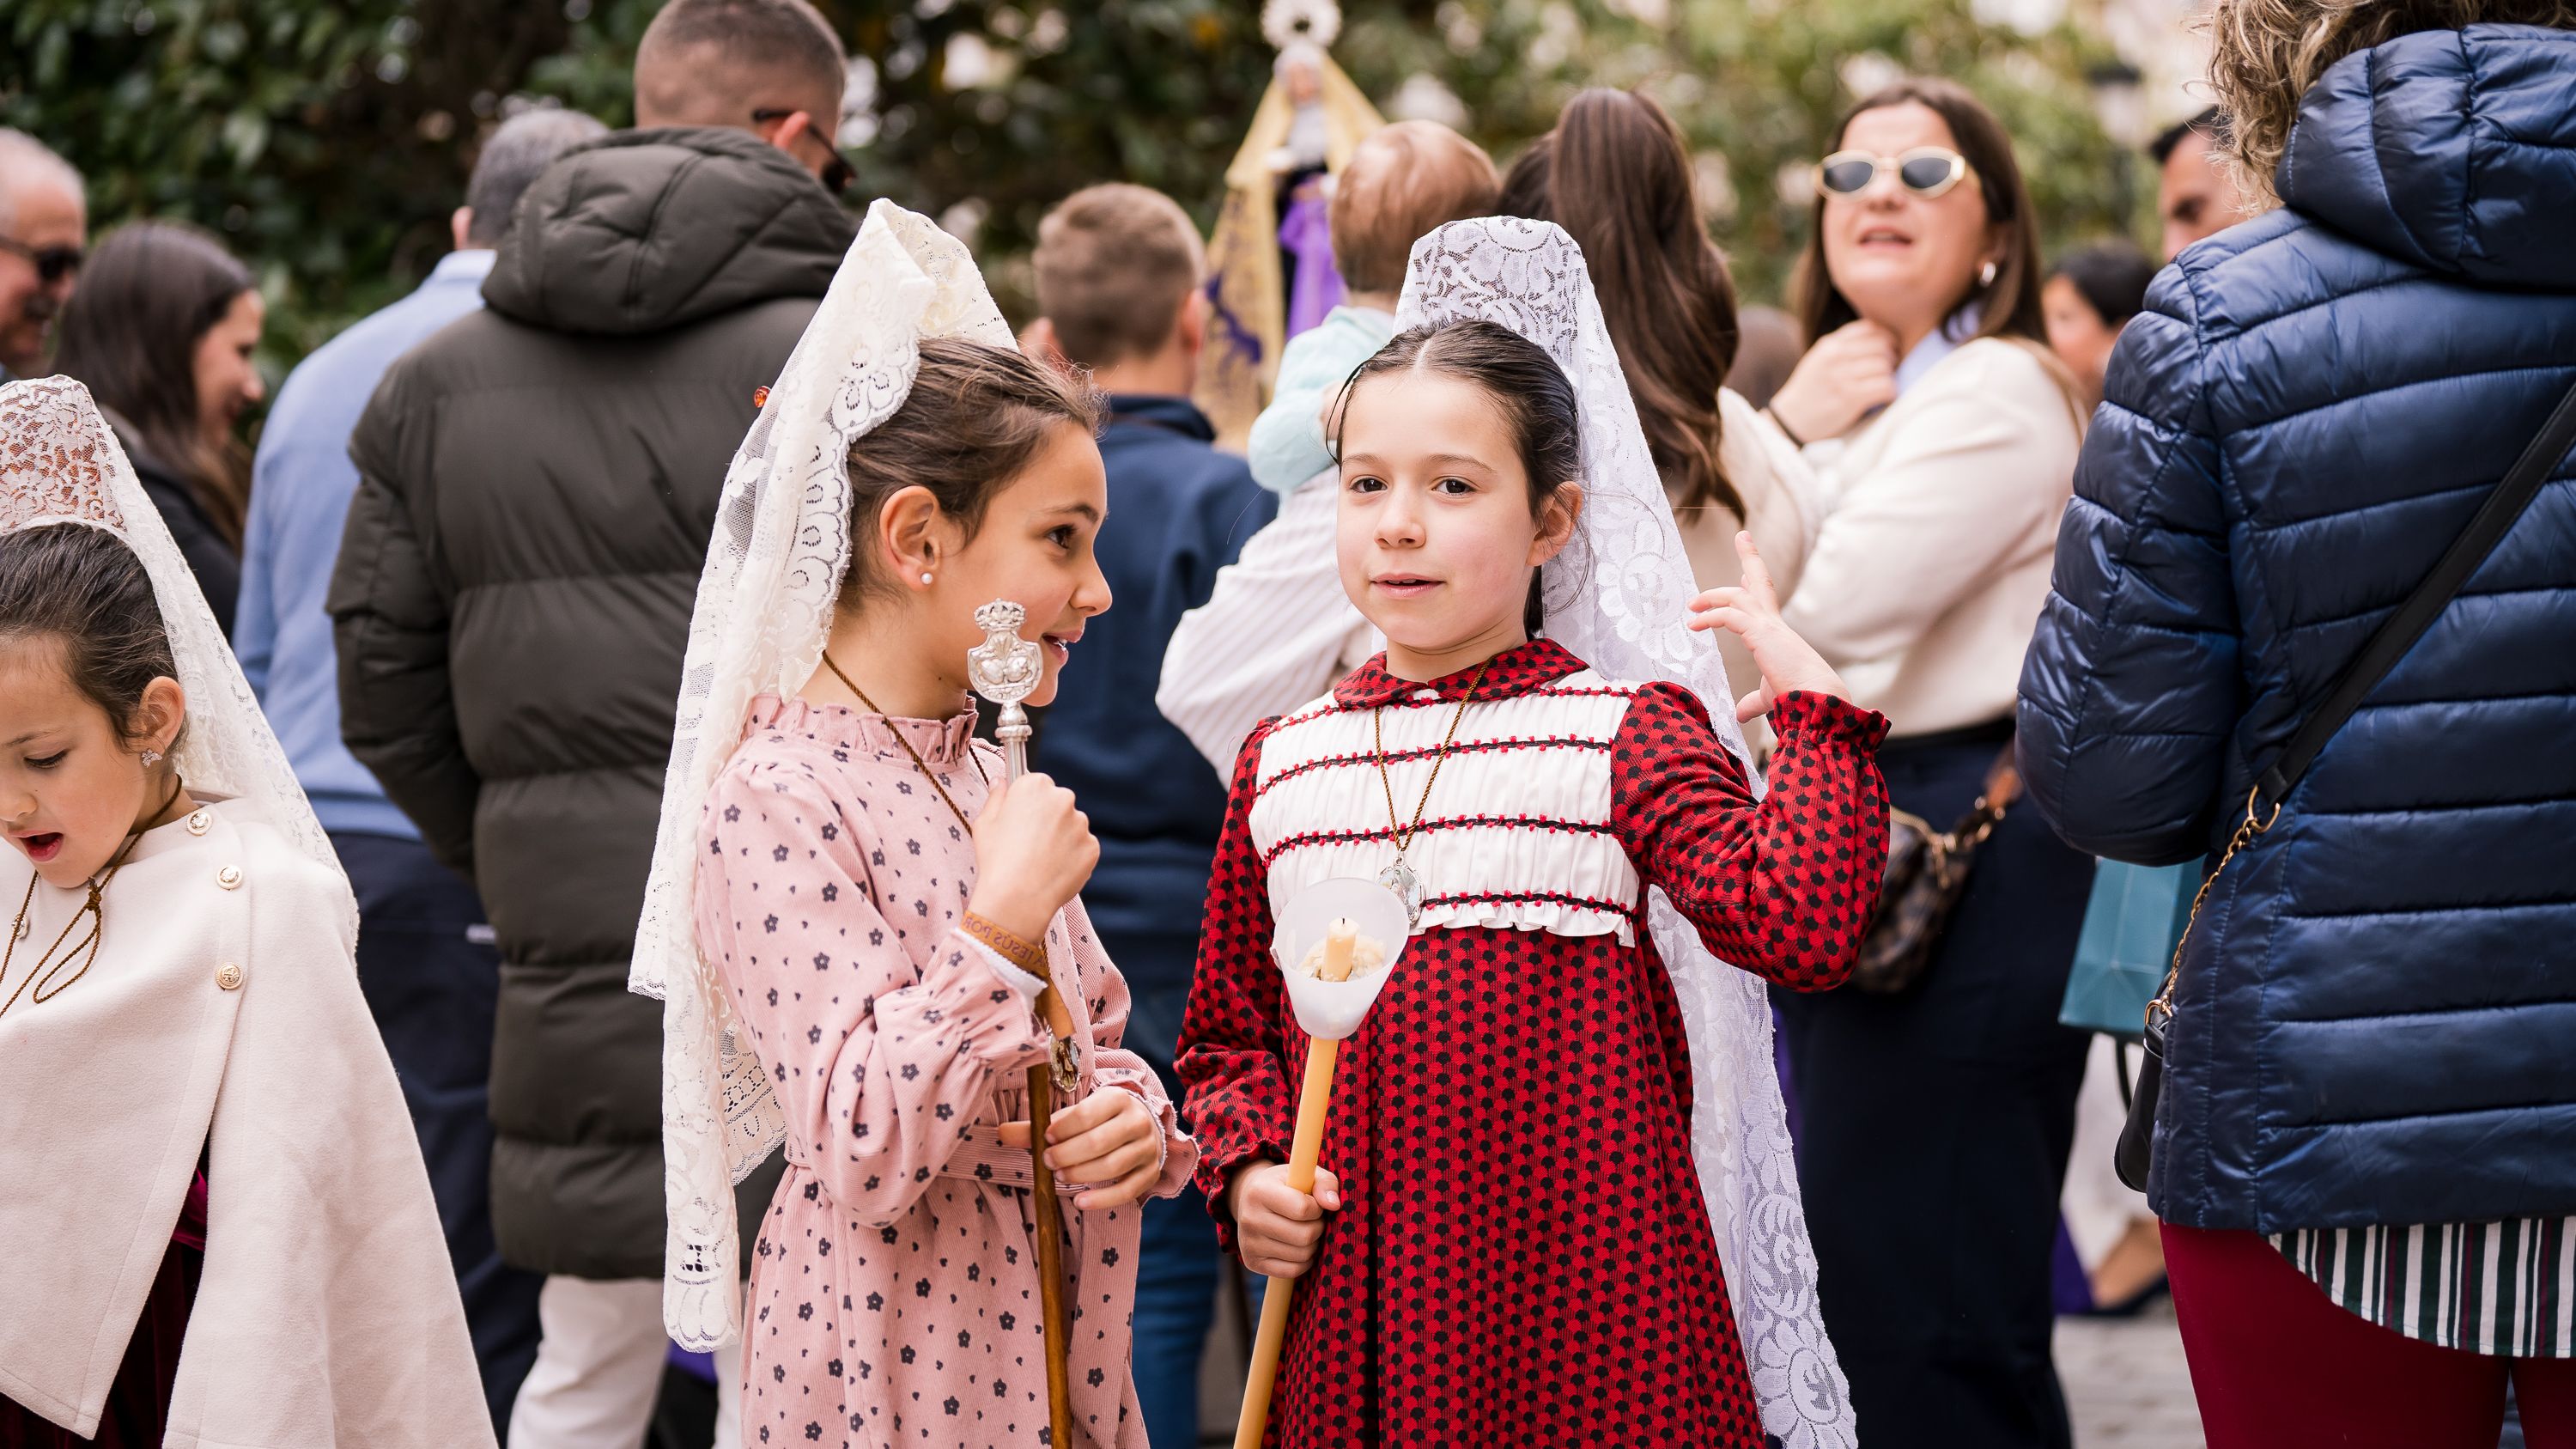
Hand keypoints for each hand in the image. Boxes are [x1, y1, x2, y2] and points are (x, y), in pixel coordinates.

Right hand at [966, 772, 1097, 944]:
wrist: (1018, 898)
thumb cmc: (997, 859)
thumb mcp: (985, 823)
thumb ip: (996, 797)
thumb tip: (1000, 782)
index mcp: (1036, 785)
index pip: (1037, 785)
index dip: (1027, 803)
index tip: (1020, 819)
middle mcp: (1063, 798)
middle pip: (1058, 803)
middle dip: (1048, 818)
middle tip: (1030, 843)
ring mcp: (1081, 824)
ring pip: (1072, 826)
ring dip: (1062, 838)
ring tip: (1041, 861)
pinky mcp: (1092, 847)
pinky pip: (1082, 848)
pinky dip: (1072, 857)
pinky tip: (1054, 870)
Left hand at [999, 1087, 1162, 1209]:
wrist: (1143, 1128)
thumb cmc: (1101, 1121)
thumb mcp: (1077, 1114)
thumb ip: (1041, 1124)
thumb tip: (1002, 1133)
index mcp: (1118, 1098)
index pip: (1085, 1114)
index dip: (1061, 1129)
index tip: (1045, 1138)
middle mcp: (1137, 1121)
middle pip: (1098, 1142)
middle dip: (1066, 1155)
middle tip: (1048, 1161)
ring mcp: (1147, 1149)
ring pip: (1111, 1167)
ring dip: (1079, 1174)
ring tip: (1059, 1177)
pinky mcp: (1149, 1174)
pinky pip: (1127, 1192)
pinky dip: (1101, 1200)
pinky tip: (1079, 1201)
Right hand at [1227, 1160, 1341, 1278]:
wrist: (1251, 1201)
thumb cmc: (1286, 1186)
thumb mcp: (1304, 1175)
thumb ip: (1325, 1183)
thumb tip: (1334, 1205)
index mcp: (1260, 1191)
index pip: (1303, 1209)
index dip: (1317, 1208)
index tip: (1314, 1204)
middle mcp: (1250, 1218)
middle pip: (1305, 1235)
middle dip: (1318, 1228)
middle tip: (1312, 1220)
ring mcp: (1249, 1243)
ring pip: (1301, 1255)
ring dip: (1312, 1244)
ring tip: (1304, 1231)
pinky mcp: (1252, 1262)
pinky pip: (1293, 1271)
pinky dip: (1304, 1262)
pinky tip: (1299, 1247)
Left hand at [1686, 531, 1853, 721]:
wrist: (1818, 701)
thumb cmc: (1797, 698)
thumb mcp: (1768, 697)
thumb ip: (1753, 702)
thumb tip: (1740, 714)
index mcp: (1778, 635)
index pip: (1764, 600)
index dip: (1754, 583)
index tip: (1747, 571)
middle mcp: (1775, 624)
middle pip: (1761, 580)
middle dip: (1751, 557)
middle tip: (1742, 536)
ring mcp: (1769, 626)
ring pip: (1739, 595)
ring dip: (1713, 595)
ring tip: (1691, 606)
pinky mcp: (1762, 634)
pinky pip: (1730, 616)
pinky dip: (1710, 616)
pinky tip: (1694, 624)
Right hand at [1766, 320, 1897, 442]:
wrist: (1791, 419)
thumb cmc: (1809, 390)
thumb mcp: (1818, 359)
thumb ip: (1841, 347)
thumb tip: (1877, 339)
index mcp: (1829, 345)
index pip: (1868, 328)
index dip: (1885, 336)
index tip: (1888, 348)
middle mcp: (1835, 357)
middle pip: (1881, 346)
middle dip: (1892, 356)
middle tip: (1891, 368)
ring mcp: (1842, 377)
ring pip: (1884, 366)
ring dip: (1890, 376)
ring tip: (1885, 383)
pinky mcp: (1850, 398)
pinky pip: (1885, 387)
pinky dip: (1890, 392)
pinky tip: (1885, 396)